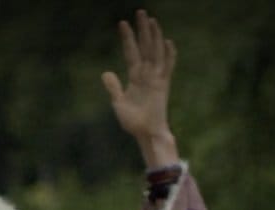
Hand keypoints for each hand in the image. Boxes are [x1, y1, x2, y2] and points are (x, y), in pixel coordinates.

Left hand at [101, 10, 178, 166]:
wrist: (145, 133)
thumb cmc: (133, 121)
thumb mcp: (118, 103)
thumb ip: (113, 87)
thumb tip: (105, 73)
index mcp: (135, 77)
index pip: (131, 52)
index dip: (127, 38)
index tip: (122, 23)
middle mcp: (147, 74)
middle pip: (145, 47)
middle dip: (142, 30)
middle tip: (140, 11)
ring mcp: (156, 78)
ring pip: (155, 52)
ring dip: (154, 37)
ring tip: (152, 21)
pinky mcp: (163, 86)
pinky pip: (167, 68)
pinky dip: (169, 55)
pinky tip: (168, 42)